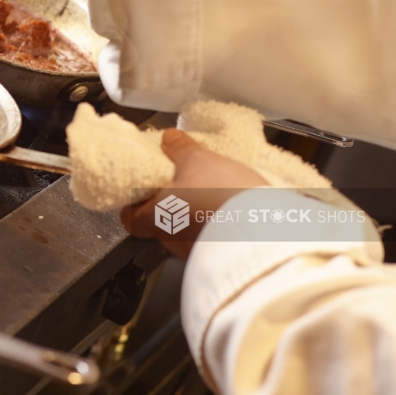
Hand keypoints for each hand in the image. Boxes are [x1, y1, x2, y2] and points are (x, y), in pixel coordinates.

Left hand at [122, 129, 269, 258]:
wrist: (266, 234)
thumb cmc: (224, 200)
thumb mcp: (199, 160)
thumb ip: (179, 149)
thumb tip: (169, 139)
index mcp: (155, 217)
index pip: (129, 217)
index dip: (134, 202)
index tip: (145, 186)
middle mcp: (171, 240)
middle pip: (159, 221)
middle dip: (170, 202)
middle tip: (182, 181)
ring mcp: (195, 251)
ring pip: (185, 230)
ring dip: (194, 213)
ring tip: (212, 191)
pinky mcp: (220, 256)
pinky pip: (210, 237)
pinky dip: (215, 223)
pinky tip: (230, 208)